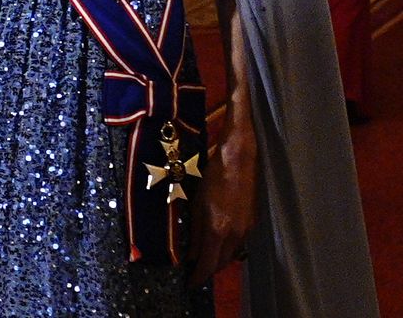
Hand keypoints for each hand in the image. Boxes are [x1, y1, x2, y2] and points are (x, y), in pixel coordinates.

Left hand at [187, 127, 256, 286]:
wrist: (239, 159)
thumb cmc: (212, 175)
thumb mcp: (196, 202)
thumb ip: (195, 229)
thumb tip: (191, 252)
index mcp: (218, 229)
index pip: (208, 263)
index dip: (199, 276)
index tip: (190, 283)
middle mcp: (235, 234)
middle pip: (222, 262)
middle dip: (209, 270)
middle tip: (196, 271)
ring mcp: (247, 228)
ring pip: (232, 254)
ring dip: (220, 259)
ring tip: (206, 258)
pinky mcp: (253, 222)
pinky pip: (240, 242)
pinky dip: (229, 247)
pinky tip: (220, 242)